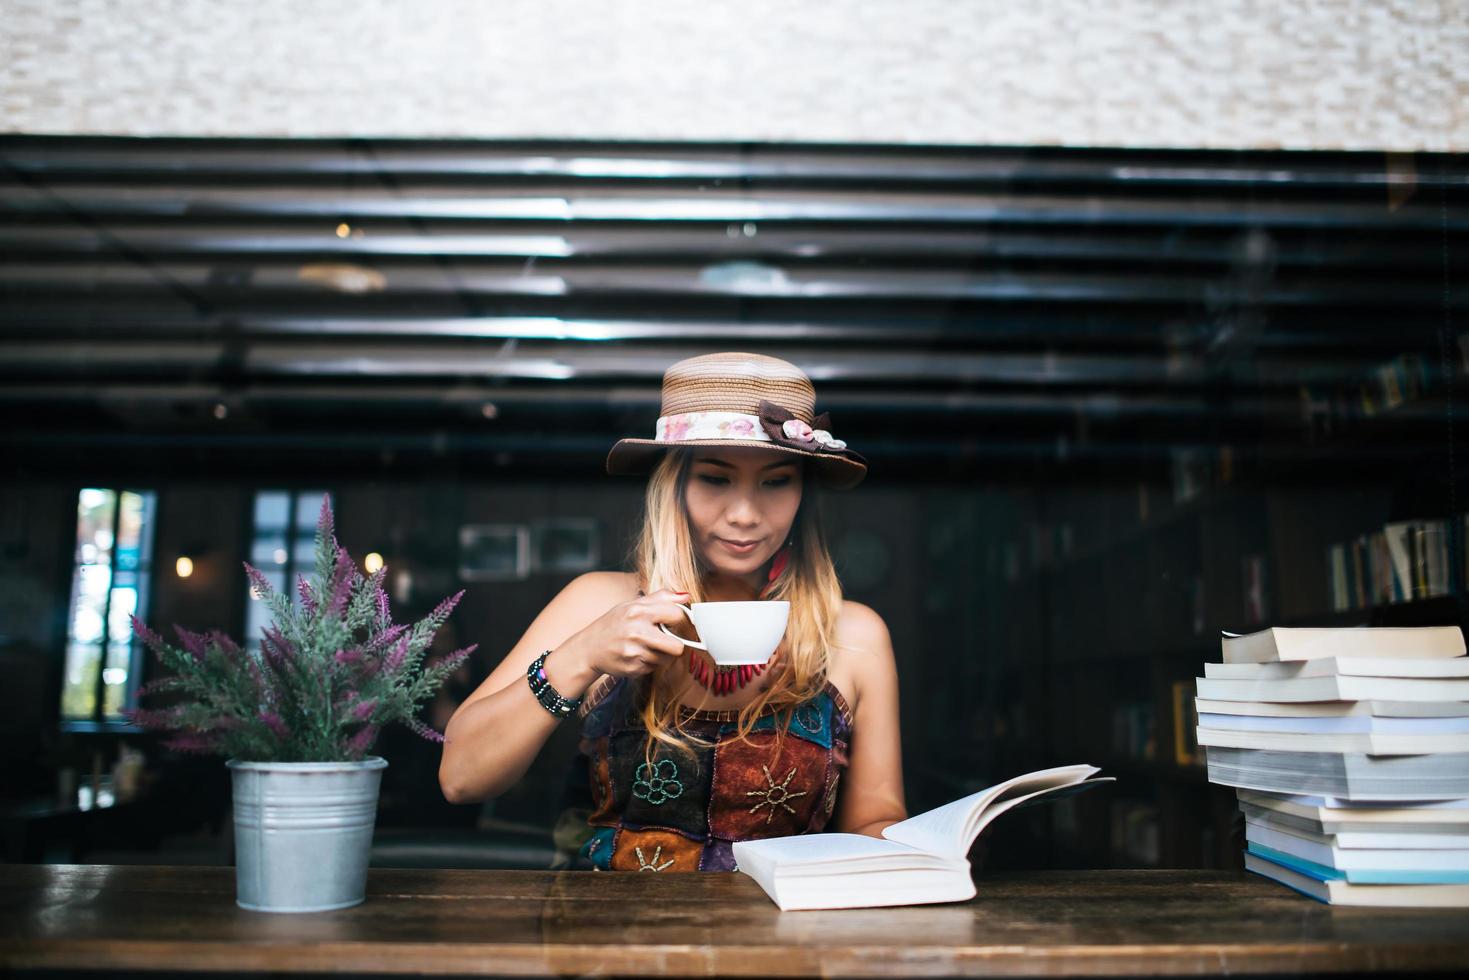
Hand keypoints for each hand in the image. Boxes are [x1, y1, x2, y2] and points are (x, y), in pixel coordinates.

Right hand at [563, 588, 693, 680]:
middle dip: (675, 644)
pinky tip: (637, 655)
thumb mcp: (632, 604)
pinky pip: (655, 668)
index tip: (674, 622)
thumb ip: (660, 598)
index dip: (680, 620)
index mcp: (638, 611)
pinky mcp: (633, 669)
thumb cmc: (613, 624)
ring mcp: (634, 653)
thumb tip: (686, 596)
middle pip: (677, 646)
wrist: (588, 649)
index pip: (677, 615)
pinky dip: (650, 663)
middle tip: (666, 639)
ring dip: (662, 654)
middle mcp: (636, 632)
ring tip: (647, 647)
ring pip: (667, 659)